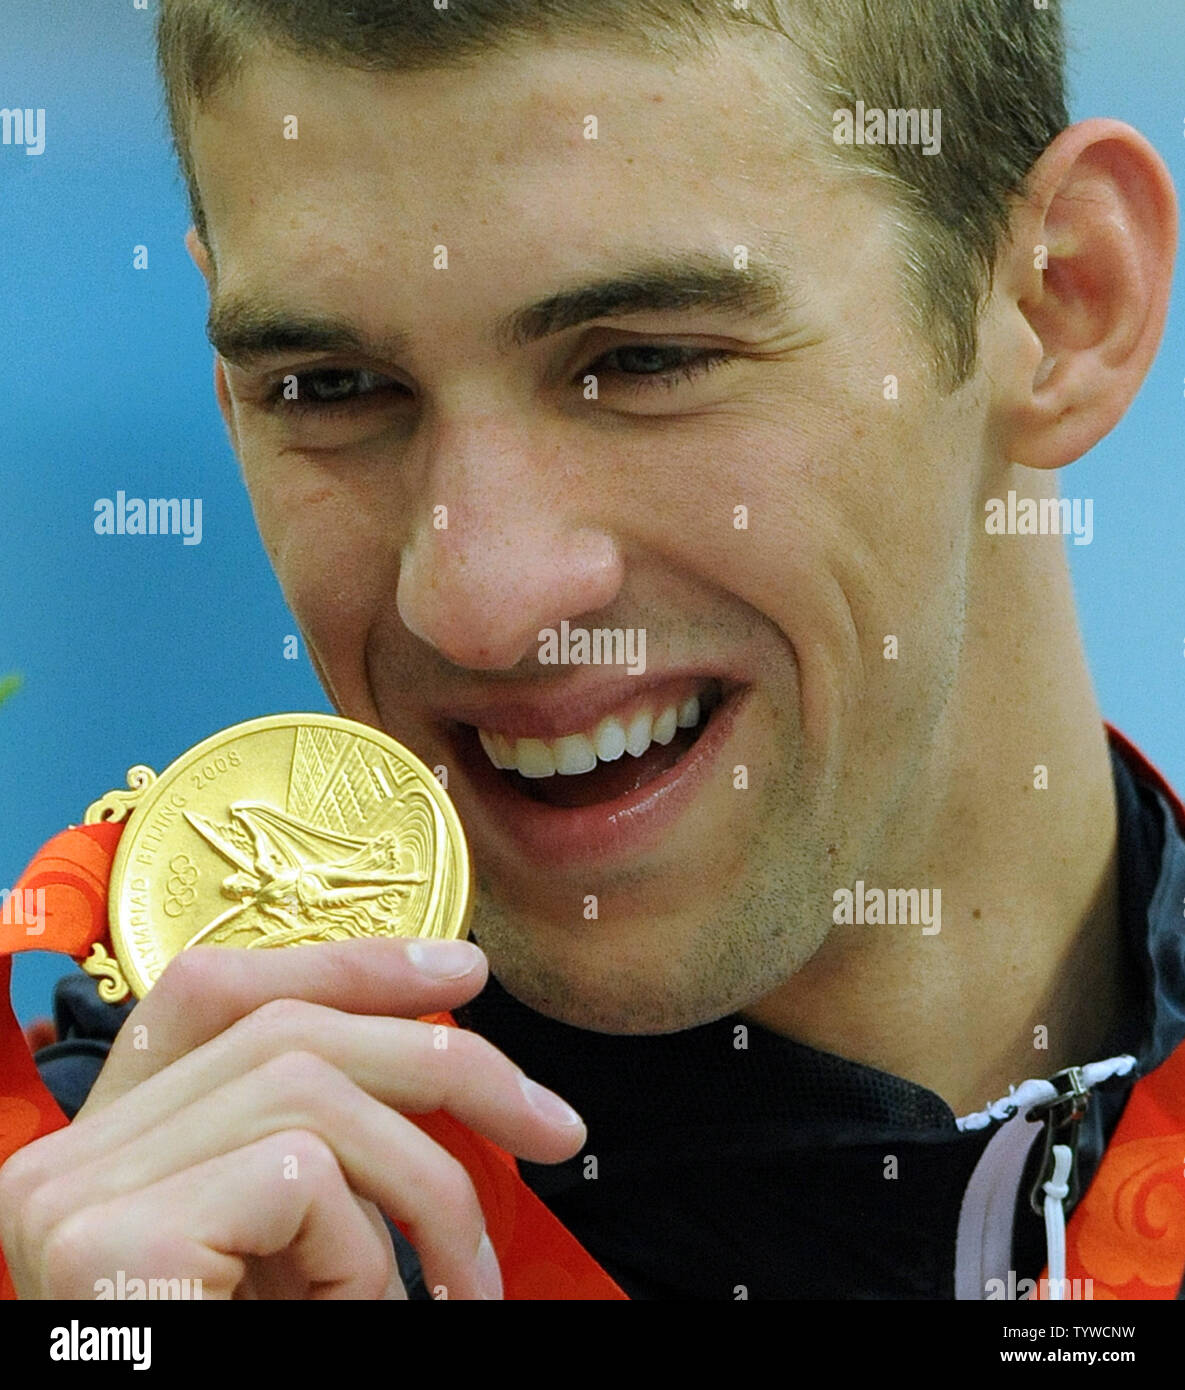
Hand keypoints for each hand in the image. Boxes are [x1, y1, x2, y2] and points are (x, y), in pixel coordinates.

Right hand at [0, 938, 585, 1298]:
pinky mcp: (112, 1244)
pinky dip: (365, 1253)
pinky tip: (361, 1319)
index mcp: (104, 1151)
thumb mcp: (286, 1254)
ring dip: (425, 1187)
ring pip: (311, 1094)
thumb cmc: (245, 1359)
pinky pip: (300, 1178)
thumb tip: (453, 1066)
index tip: (463, 970)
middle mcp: (69, 1161)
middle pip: (284, 1035)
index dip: (343, 966)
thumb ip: (320, 1159)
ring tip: (463, 1287)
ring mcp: (78, 1197)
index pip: (210, 993)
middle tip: (555, 1125)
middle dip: (443, 1062)